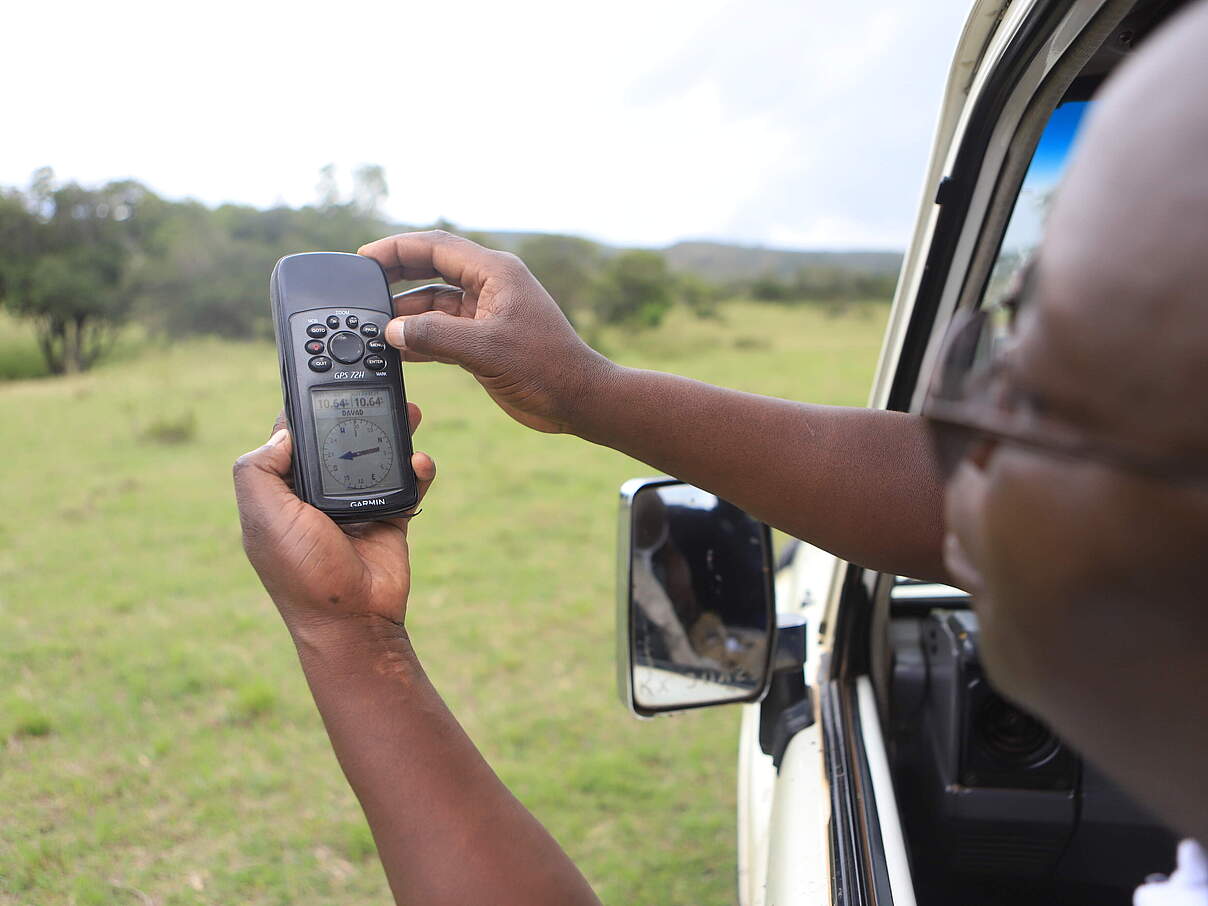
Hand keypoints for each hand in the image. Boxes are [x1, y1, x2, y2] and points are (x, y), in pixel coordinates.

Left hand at [233, 405, 435, 646]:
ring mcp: (358, 504)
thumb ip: (259, 469)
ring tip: (410, 412)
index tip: (325, 378)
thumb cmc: (301, 572)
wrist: (353, 620)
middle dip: (360, 412)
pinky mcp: (391, 516)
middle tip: (377, 388)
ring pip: (378, 454)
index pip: (293, 438)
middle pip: (342, 438)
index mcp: (283, 491)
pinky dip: (418, 468)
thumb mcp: (264, 516)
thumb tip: (282, 430)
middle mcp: (318, 494)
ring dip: (395, 431)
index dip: (306, 409)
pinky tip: (420, 461)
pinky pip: (408, 483)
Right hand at [358, 231, 616, 433]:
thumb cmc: (545, 368)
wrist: (577, 400)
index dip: (398, 248)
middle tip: (361, 287)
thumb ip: (435, 337)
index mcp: (495, 272)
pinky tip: (395, 349)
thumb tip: (393, 330)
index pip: (437, 247)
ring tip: (371, 324)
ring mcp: (486, 313)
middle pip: (431, 270)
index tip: (364, 257)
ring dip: (406, 314)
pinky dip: (419, 338)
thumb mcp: (485, 350)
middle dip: (396, 277)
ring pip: (434, 304)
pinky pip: (443, 331)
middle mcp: (490, 286)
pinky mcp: (484, 340)